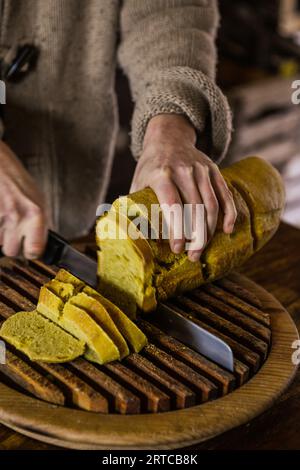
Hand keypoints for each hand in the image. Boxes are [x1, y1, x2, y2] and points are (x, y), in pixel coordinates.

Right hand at [0, 141, 47, 258]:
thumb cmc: (15, 177)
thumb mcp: (38, 198)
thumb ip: (40, 222)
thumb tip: (42, 243)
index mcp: (36, 213)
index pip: (35, 251)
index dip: (31, 251)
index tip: (30, 248)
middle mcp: (17, 216)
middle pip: (11, 251)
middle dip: (11, 244)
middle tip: (12, 231)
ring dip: (0, 235)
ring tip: (3, 218)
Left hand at [130, 114, 236, 261]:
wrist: (168, 137)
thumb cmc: (150, 167)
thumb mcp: (138, 182)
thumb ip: (135, 206)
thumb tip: (126, 236)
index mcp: (161, 175)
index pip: (172, 205)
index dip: (177, 229)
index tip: (178, 248)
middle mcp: (183, 171)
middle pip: (195, 208)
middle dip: (195, 236)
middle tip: (192, 256)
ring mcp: (201, 170)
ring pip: (211, 204)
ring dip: (209, 230)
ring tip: (202, 249)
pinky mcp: (214, 170)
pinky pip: (225, 194)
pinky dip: (229, 213)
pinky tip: (228, 229)